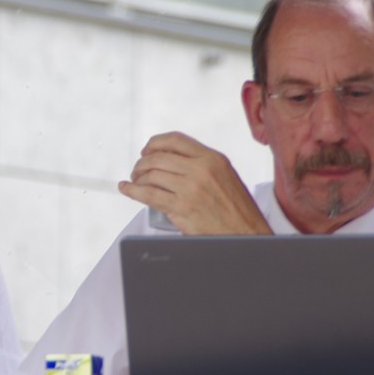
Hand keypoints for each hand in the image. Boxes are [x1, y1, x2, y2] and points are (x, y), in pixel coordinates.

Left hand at [118, 131, 271, 235]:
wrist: (247, 234)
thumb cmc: (237, 209)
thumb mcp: (225, 176)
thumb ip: (202, 164)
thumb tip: (172, 160)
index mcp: (212, 158)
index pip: (176, 140)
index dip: (155, 143)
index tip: (147, 150)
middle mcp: (200, 169)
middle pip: (158, 157)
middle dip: (142, 163)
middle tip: (137, 170)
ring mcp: (190, 188)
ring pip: (151, 175)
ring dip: (137, 177)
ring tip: (134, 182)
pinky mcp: (181, 208)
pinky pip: (148, 195)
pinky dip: (132, 191)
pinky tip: (127, 189)